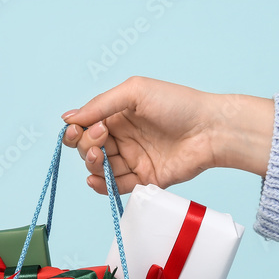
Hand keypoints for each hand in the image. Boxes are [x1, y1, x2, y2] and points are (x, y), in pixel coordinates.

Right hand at [61, 76, 274, 194]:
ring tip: (101, 156)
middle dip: (86, 145)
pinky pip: (116, 186)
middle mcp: (123, 138)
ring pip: (100, 168)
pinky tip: (96, 180)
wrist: (211, 129)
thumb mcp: (134, 92)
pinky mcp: (144, 178)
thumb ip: (99, 104)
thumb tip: (68, 118)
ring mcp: (133, 159)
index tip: (77, 130)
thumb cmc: (177, 104)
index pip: (85, 127)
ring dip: (92, 164)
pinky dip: (101, 186)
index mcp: (118, 115)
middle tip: (102, 137)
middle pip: (88, 149)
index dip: (76, 131)